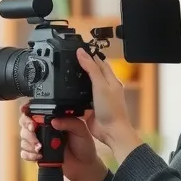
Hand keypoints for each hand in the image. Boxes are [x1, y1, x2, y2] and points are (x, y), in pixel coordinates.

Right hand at [20, 103, 106, 180]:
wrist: (84, 166)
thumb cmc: (83, 146)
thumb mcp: (81, 130)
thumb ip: (70, 122)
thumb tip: (54, 121)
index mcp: (52, 120)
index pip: (35, 111)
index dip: (27, 110)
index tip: (26, 112)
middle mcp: (43, 129)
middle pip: (24, 123)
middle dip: (27, 127)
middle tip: (33, 130)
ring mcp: (39, 142)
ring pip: (23, 138)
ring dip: (29, 142)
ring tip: (40, 148)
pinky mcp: (36, 155)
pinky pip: (24, 153)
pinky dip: (28, 154)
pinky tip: (38, 156)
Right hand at [74, 48, 142, 163]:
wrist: (111, 131)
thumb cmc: (112, 110)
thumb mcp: (100, 85)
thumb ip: (91, 68)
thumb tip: (81, 53)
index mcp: (111, 80)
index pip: (100, 62)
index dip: (90, 55)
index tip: (79, 49)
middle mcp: (105, 88)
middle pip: (93, 72)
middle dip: (83, 66)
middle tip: (71, 59)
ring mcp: (98, 98)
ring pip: (86, 85)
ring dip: (79, 80)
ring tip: (68, 73)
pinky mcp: (90, 108)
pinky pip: (81, 98)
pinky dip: (75, 94)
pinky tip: (68, 93)